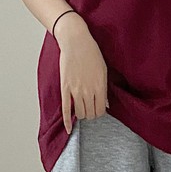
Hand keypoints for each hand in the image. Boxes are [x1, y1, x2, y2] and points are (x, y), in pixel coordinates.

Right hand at [56, 17, 109, 133]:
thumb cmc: (91, 53)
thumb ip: (104, 88)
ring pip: (80, 114)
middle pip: (91, 114)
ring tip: (82, 110)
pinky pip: (66, 109)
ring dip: (81, 115)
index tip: (98, 110)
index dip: (100, 113)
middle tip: (90, 110)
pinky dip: (67, 121)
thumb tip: (105, 103)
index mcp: (100, 86)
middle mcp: (89, 91)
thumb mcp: (103, 70)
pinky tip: (69, 129)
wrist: (76, 42)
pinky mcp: (65, 88)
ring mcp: (76, 90)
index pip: (101, 110)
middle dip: (91, 114)